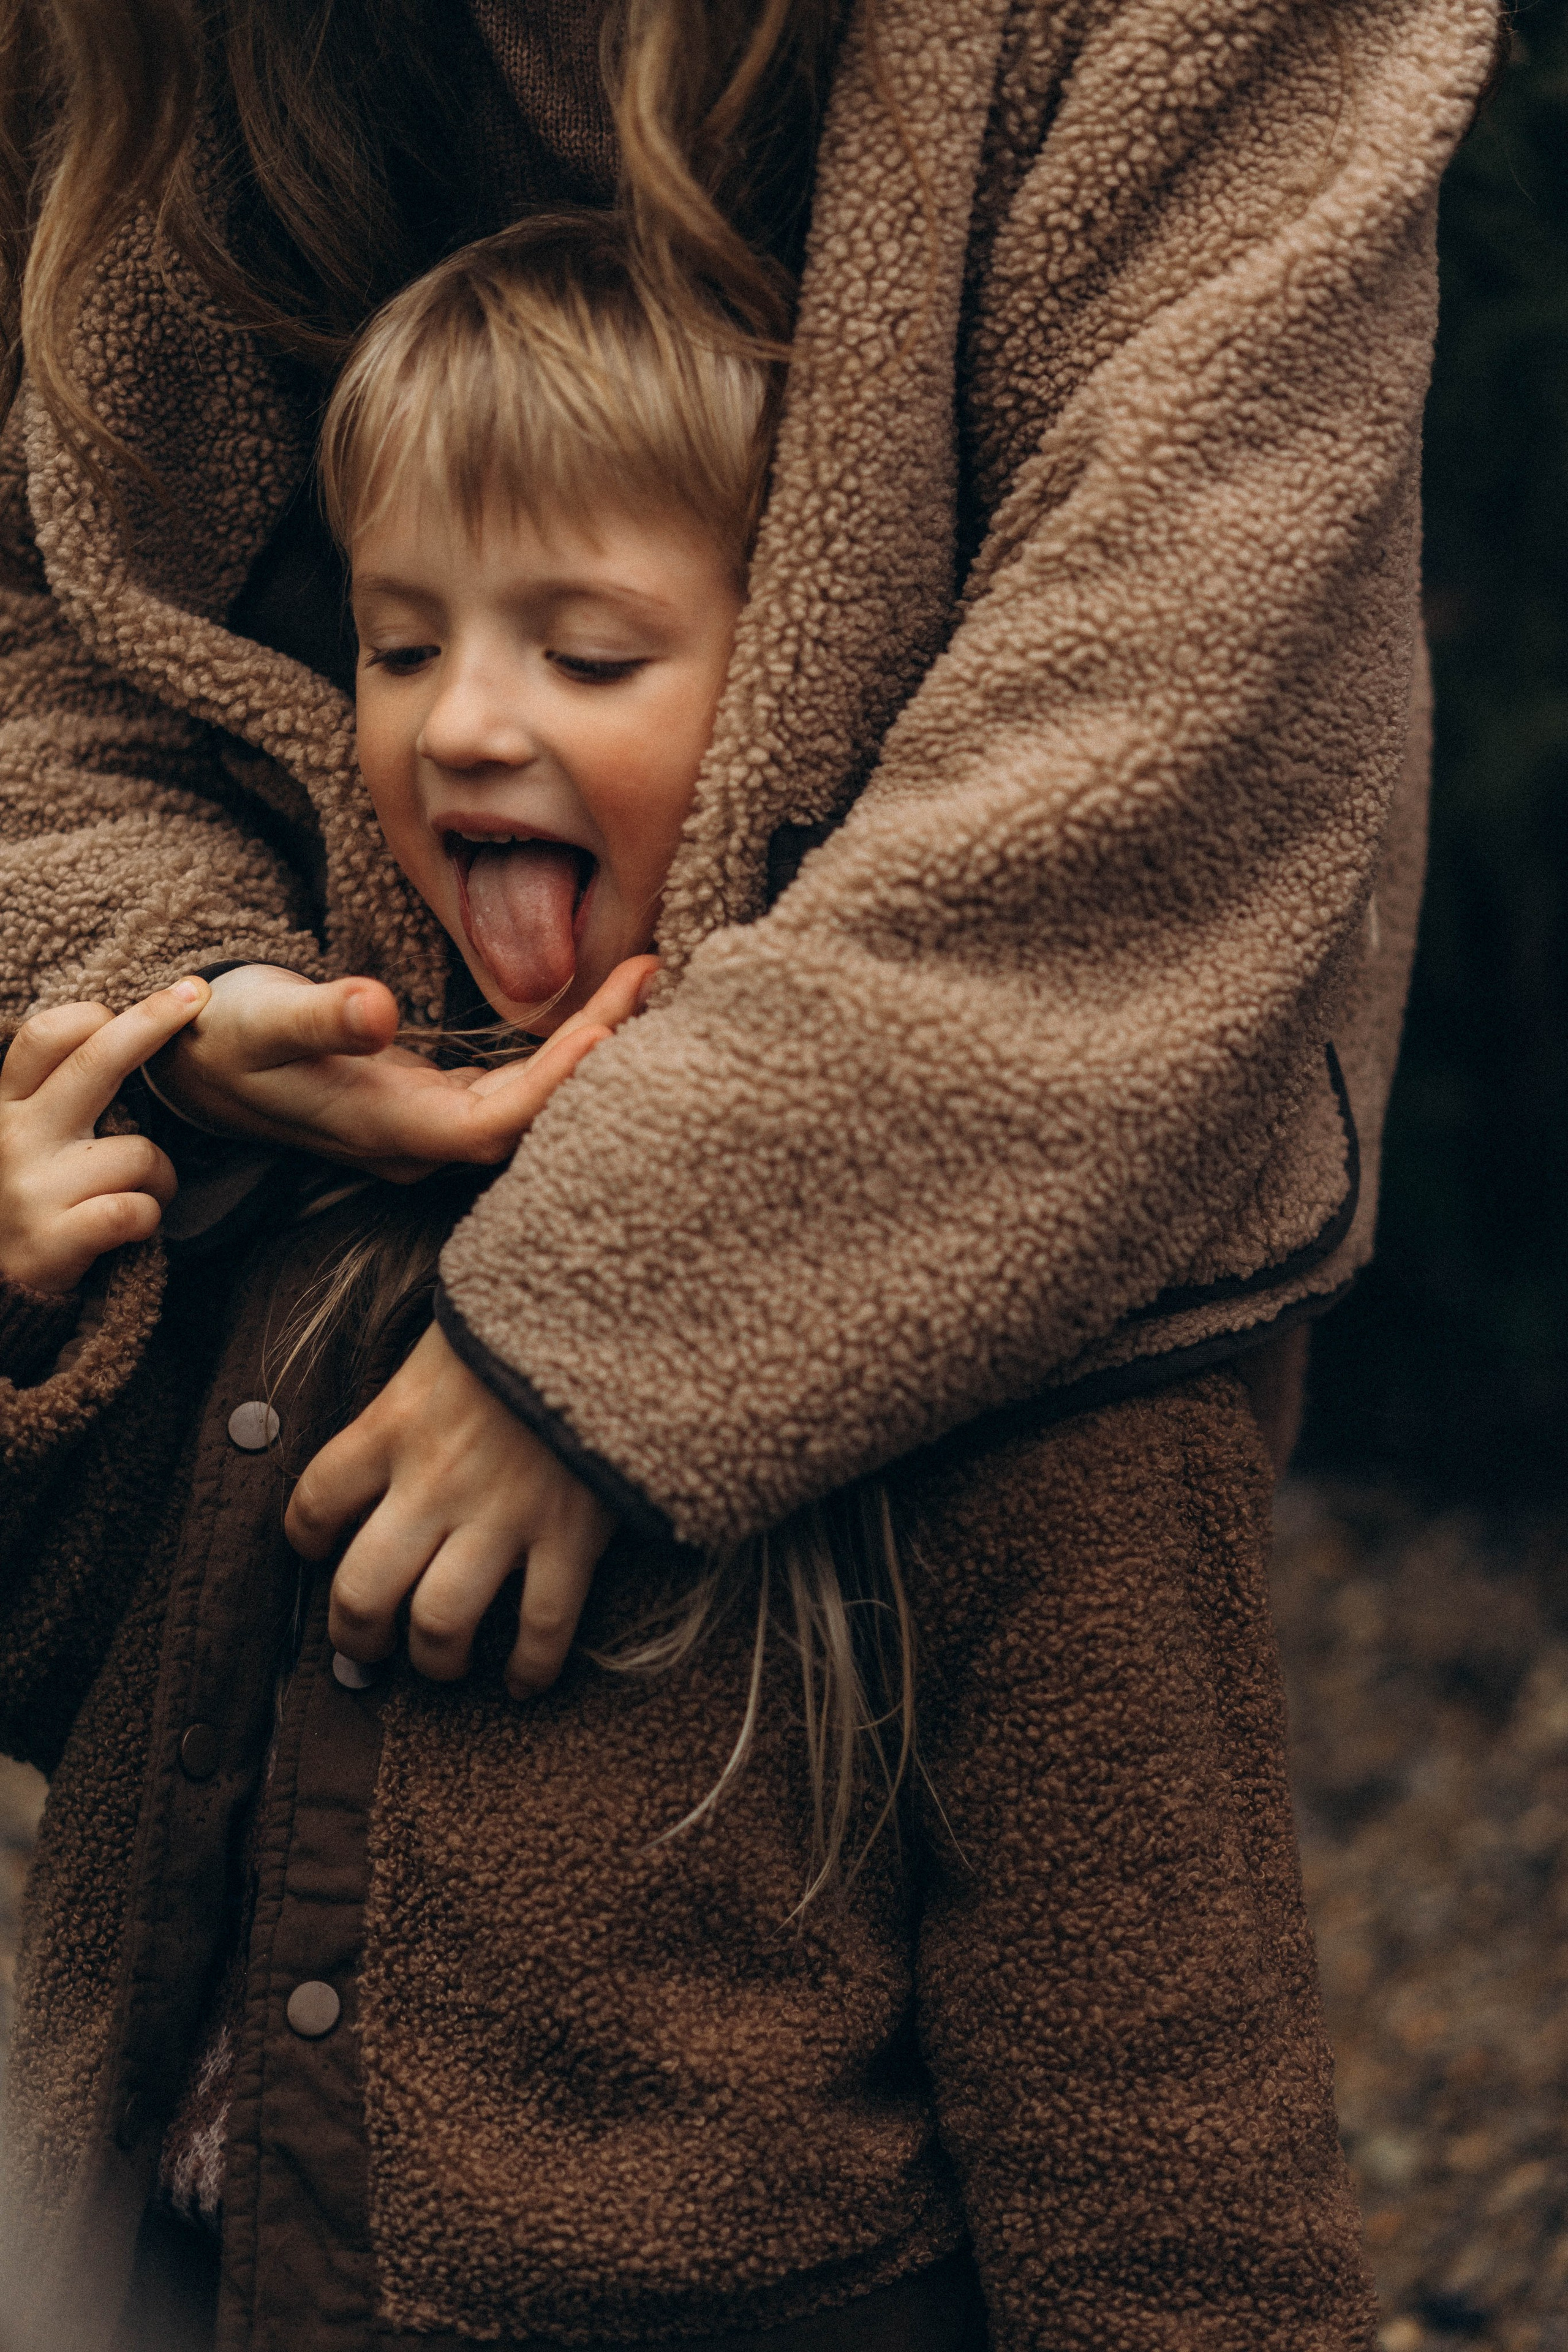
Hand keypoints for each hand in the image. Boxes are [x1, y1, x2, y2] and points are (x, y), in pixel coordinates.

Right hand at [0, 979, 209, 1293]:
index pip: (44, 1037)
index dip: (99, 1013)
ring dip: (159, 1177)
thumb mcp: (25, 1138)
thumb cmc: (32, 1202)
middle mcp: (13, 1138)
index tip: (155, 1001)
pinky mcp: (53, 1239)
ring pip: (139, 1152)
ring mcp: (31, 1188)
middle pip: (95, 1065)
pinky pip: (136, 1209)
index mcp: (5, 1107)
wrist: (1, 1287)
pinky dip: (148, 1218)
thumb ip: (55, 1092)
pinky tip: (131, 1227)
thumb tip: (119, 1026)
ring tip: (135, 1196)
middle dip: (151, 1022)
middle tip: (194, 994)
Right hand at [149, 955, 657, 1182]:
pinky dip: (560, 1054)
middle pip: (533, 1116)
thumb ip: (322, 1017)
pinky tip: (601, 1013)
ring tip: (646, 985)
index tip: (611, 1022)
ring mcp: (433, 1128)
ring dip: (587, 1053)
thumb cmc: (230, 1038)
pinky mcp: (438, 1104)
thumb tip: (377, 1009)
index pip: (497, 1122)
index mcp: (391, 1129)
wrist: (201, 1067)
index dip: (557, 1083)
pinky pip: (518, 1090)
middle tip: (655, 979)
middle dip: (598, 1055)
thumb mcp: (263, 1019)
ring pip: (531, 1105)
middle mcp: (423, 1142)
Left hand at [286, 1322, 614, 1695]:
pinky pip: (543, 1626)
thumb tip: (403, 1421)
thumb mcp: (445, 1339)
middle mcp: (434, 1481)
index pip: (314, 1501)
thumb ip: (414, 1391)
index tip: (317, 1549)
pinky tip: (522, 1680)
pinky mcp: (570, 1533)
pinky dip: (530, 1667)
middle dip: (357, 1634)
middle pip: (363, 1590)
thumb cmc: (526, 1318)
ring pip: (441, 1623)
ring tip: (441, 1663)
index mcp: (393, 1425)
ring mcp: (503, 1514)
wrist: (614, 1304)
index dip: (305, 1538)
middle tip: (368, 1645)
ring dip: (434, 1660)